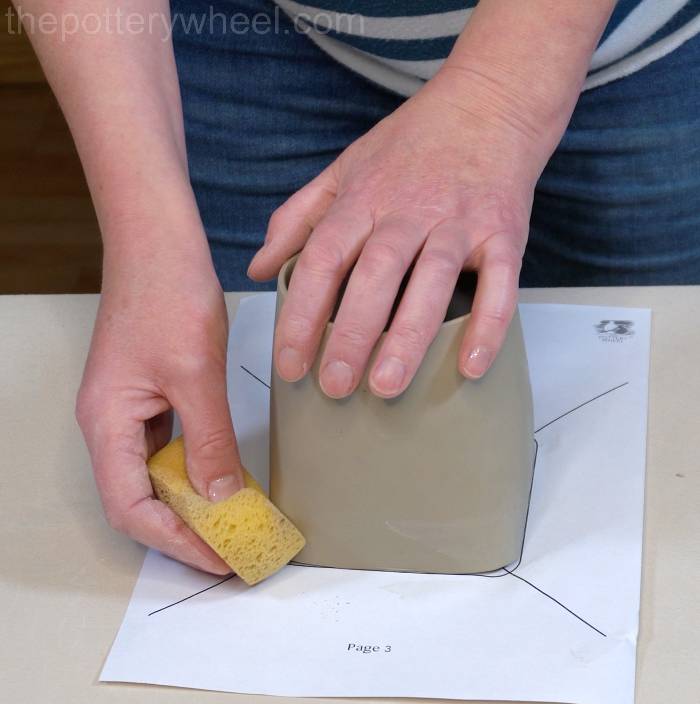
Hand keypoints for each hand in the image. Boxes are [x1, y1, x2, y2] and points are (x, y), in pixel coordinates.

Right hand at [76, 217, 242, 573]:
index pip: (131, 508)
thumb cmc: (166, 295)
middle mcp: (110, 424)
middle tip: (231, 550)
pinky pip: (168, 449)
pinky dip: (196, 469)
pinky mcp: (150, 397)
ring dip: (192, 503)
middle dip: (184, 530)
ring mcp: (129, 411)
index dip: (175, 542)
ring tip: (233, 523)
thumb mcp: (195, 375)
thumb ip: (209, 440)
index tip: (218, 559)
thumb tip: (220, 496)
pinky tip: (224, 477)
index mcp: (107, 423)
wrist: (159, 243)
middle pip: (140, 499)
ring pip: (155, 477)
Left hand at [248, 69, 548, 397]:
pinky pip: (499, 284)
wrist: (489, 103)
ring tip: (386, 387)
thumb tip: (260, 265)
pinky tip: (470, 366)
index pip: (322, 259)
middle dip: (351, 334)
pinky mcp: (503, 234)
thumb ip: (298, 217)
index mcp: (363, 199)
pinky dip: (487, 325)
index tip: (289, 362)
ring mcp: (459, 222)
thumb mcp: (345, 168)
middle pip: (375, 274)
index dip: (301, 313)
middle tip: (333, 386)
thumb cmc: (411, 143)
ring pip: (431, 282)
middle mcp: (409, 211)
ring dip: (408, 336)